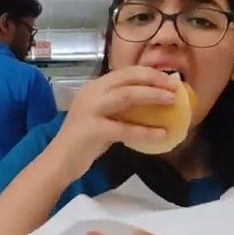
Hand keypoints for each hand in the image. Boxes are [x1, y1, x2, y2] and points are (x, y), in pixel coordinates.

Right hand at [45, 66, 179, 181]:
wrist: (59, 162)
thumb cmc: (84, 142)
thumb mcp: (103, 118)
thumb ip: (121, 109)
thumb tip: (152, 104)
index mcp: (94, 88)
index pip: (124, 72)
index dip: (148, 73)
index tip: (168, 79)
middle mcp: (91, 93)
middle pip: (127, 78)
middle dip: (153, 79)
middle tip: (174, 86)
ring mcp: (90, 110)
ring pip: (126, 96)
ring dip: (152, 96)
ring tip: (172, 101)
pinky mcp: (92, 129)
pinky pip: (124, 128)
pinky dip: (145, 130)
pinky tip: (162, 134)